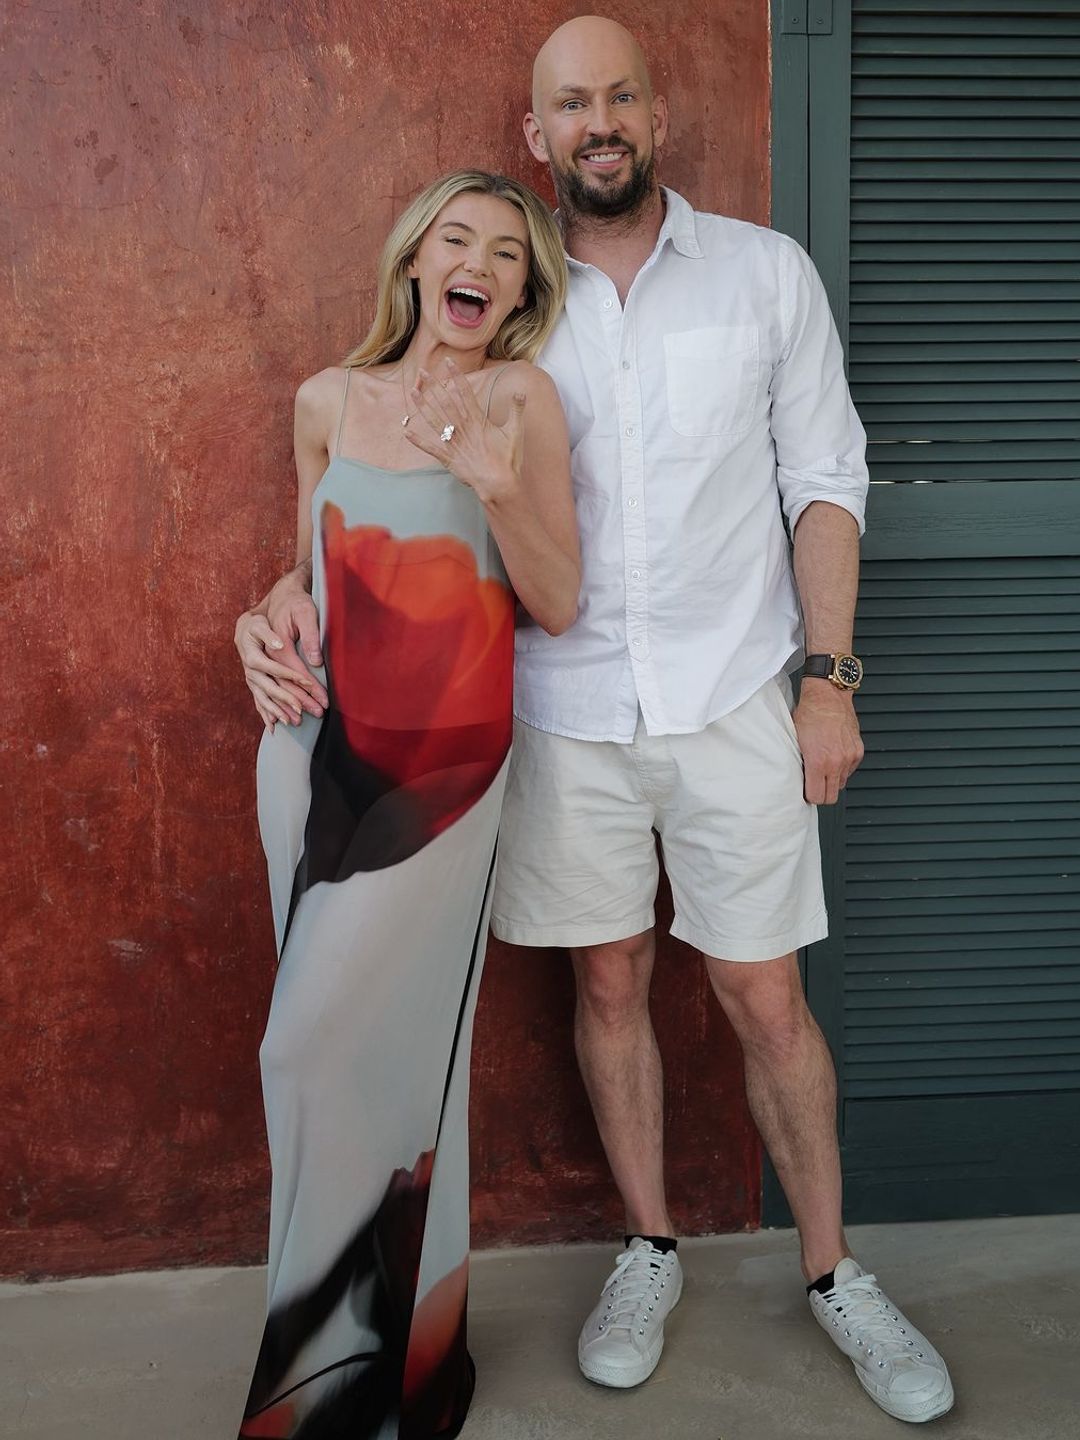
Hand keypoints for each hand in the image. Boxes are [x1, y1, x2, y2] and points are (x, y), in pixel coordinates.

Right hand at [234, 575, 326, 731]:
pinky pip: (259, 694)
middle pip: (278, 686)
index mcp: (268, 647)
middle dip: (298, 701)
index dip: (307, 684)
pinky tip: (273, 725)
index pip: (290, 670)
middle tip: (317, 712)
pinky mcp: (256, 673)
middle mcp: (255, 661)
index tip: (321, 696)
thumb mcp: (302, 612)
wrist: (269, 604)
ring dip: (282, 709)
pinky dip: (266, 710)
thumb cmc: (290, 605)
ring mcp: (253, 669)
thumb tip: (314, 658)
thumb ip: (308, 634)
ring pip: (267, 693)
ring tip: (297, 723)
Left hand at [402, 358, 524, 503]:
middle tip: (422, 372)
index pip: (464, 392)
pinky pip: (430, 448)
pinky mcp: (449, 458)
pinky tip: (406, 433)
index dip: (456, 376)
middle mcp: (463, 428)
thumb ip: (517, 411)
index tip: (448, 362)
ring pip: (435, 420)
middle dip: (433, 386)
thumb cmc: (508, 459)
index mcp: (478, 420)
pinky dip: (418, 441)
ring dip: (423, 406)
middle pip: (445, 402)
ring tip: (413, 392)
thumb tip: (521, 393)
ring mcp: (454, 443)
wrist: (498, 484)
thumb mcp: (516, 432)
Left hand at [792, 681, 864, 804]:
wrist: (828, 696)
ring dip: (831, 780)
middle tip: (813, 785)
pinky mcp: (858, 751)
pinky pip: (849, 771)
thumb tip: (800, 780)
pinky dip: (841, 768)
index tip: (805, 792)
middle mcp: (836, 762)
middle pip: (831, 797)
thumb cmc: (810, 714)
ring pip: (840, 784)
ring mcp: (849, 758)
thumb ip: (800, 764)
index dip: (809, 796)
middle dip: (821, 793)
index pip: (817, 797)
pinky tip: (832, 755)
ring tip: (822, 766)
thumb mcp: (796, 741)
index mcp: (818, 762)